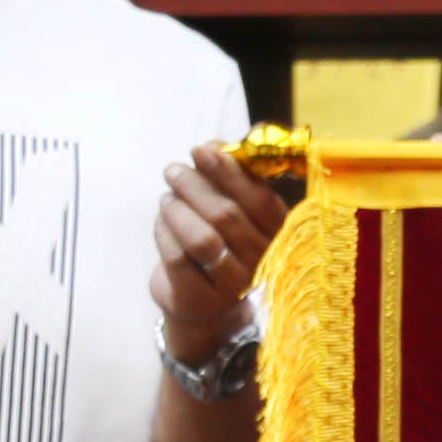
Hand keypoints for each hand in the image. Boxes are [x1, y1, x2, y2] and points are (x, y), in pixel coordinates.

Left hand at [158, 143, 288, 363]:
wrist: (204, 303)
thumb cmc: (223, 244)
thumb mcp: (238, 208)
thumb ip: (239, 172)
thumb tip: (232, 139)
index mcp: (279, 234)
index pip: (259, 199)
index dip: (229, 172)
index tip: (203, 150)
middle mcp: (262, 262)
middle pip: (226, 216)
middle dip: (194, 186)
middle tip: (174, 170)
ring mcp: (232, 286)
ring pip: (201, 239)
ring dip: (178, 209)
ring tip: (167, 197)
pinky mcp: (199, 299)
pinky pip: (177, 258)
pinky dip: (164, 232)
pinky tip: (162, 221)